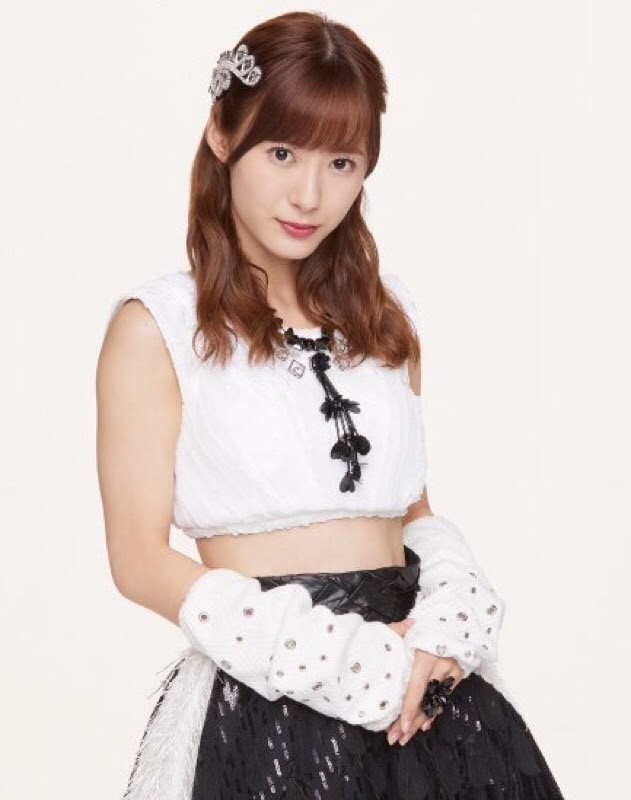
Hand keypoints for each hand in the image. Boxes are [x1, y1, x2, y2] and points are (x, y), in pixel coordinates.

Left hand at [386, 619, 463, 745]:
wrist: (459, 617)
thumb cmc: (430, 622)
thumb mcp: (411, 625)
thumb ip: (396, 632)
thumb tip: (379, 639)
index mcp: (428, 654)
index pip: (417, 686)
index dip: (410, 707)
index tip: (402, 725)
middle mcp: (443, 666)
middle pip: (425, 699)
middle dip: (411, 722)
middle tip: (396, 738)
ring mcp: (452, 672)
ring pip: (435, 702)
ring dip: (421, 721)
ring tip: (404, 736)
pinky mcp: (458, 677)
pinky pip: (444, 698)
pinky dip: (433, 712)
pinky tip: (423, 725)